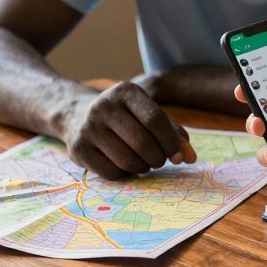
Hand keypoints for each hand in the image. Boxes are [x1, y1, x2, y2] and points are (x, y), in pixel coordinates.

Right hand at [61, 81, 196, 178]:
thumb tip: (190, 158)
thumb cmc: (125, 117)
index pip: (155, 119)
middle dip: (158, 158)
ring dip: (143, 168)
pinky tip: (126, 165)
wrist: (77, 115)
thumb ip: (172, 133)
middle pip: (142, 142)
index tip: (179, 156)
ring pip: (127, 160)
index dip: (171, 142)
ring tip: (145, 163)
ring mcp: (88, 128)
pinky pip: (111, 172)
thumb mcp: (147, 113)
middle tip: (160, 161)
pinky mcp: (78, 149)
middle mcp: (104, 106)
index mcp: (125, 92)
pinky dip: (125, 174)